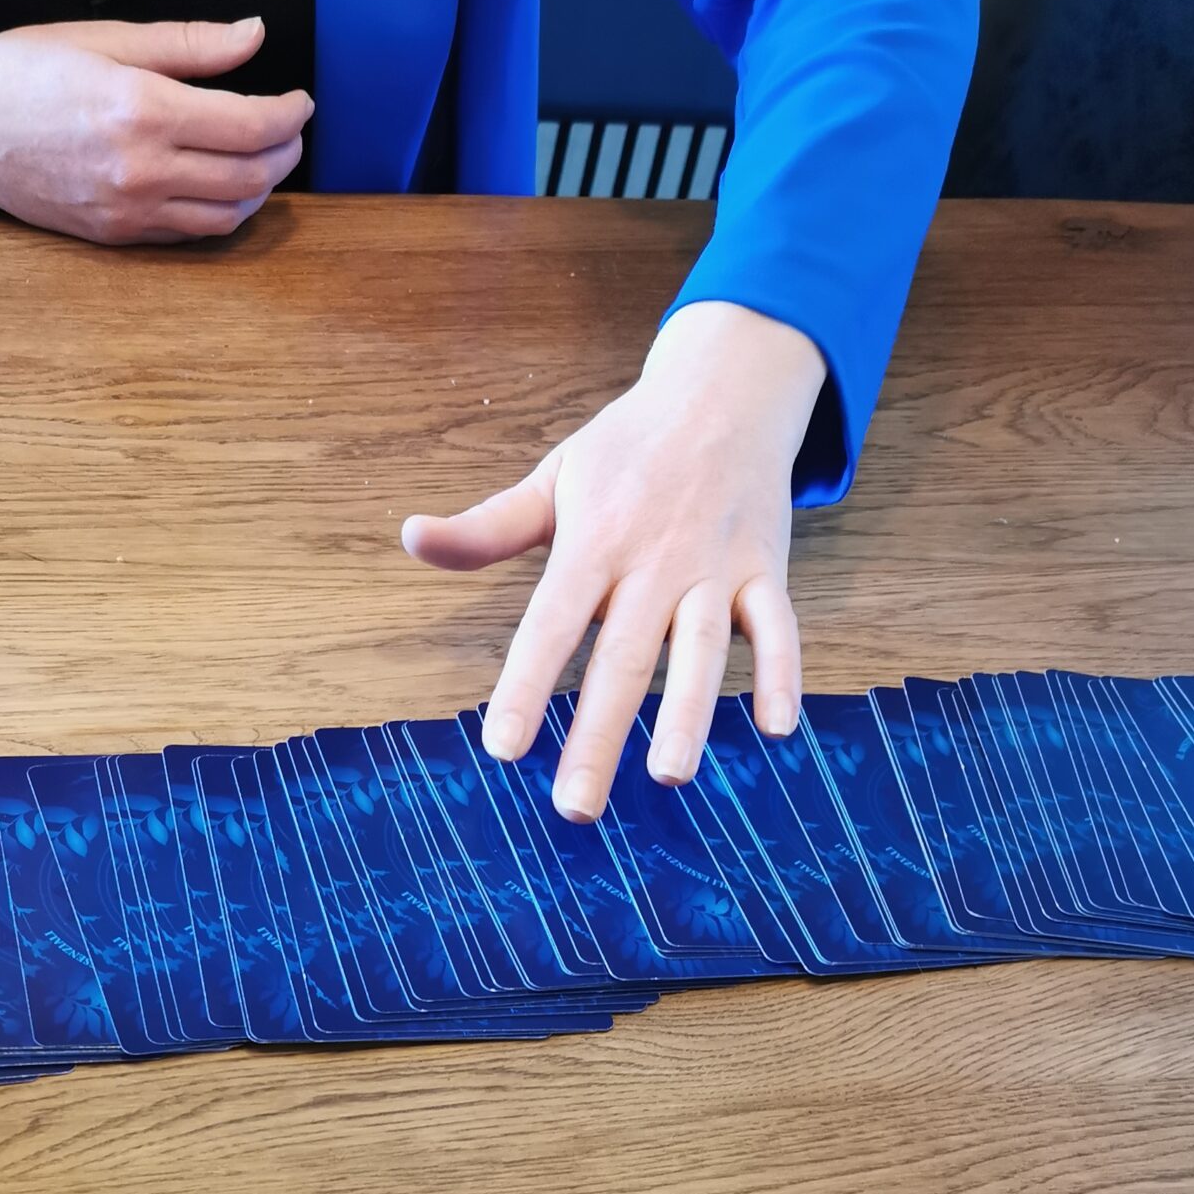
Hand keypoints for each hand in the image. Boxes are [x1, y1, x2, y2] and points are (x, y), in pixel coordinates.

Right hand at [0, 17, 310, 244]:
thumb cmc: (23, 71)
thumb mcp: (109, 39)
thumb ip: (190, 45)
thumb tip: (253, 36)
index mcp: (144, 110)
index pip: (251, 125)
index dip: (289, 116)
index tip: (300, 101)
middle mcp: (142, 169)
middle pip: (250, 177)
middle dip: (284, 153)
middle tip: (289, 129)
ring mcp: (129, 210)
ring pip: (226, 215)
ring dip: (258, 190)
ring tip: (263, 159)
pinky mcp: (116, 235)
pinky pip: (189, 234)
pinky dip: (220, 212)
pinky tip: (222, 185)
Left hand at [402, 301, 827, 818]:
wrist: (726, 386)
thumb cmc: (628, 447)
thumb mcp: (554, 477)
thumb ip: (486, 528)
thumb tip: (411, 538)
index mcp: (593, 543)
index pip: (551, 625)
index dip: (526, 686)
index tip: (503, 749)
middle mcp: (654, 561)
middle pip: (623, 660)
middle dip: (599, 736)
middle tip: (575, 807)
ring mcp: (714, 566)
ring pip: (702, 650)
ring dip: (690, 714)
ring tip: (670, 776)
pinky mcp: (766, 568)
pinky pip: (779, 626)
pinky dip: (783, 673)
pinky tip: (778, 728)